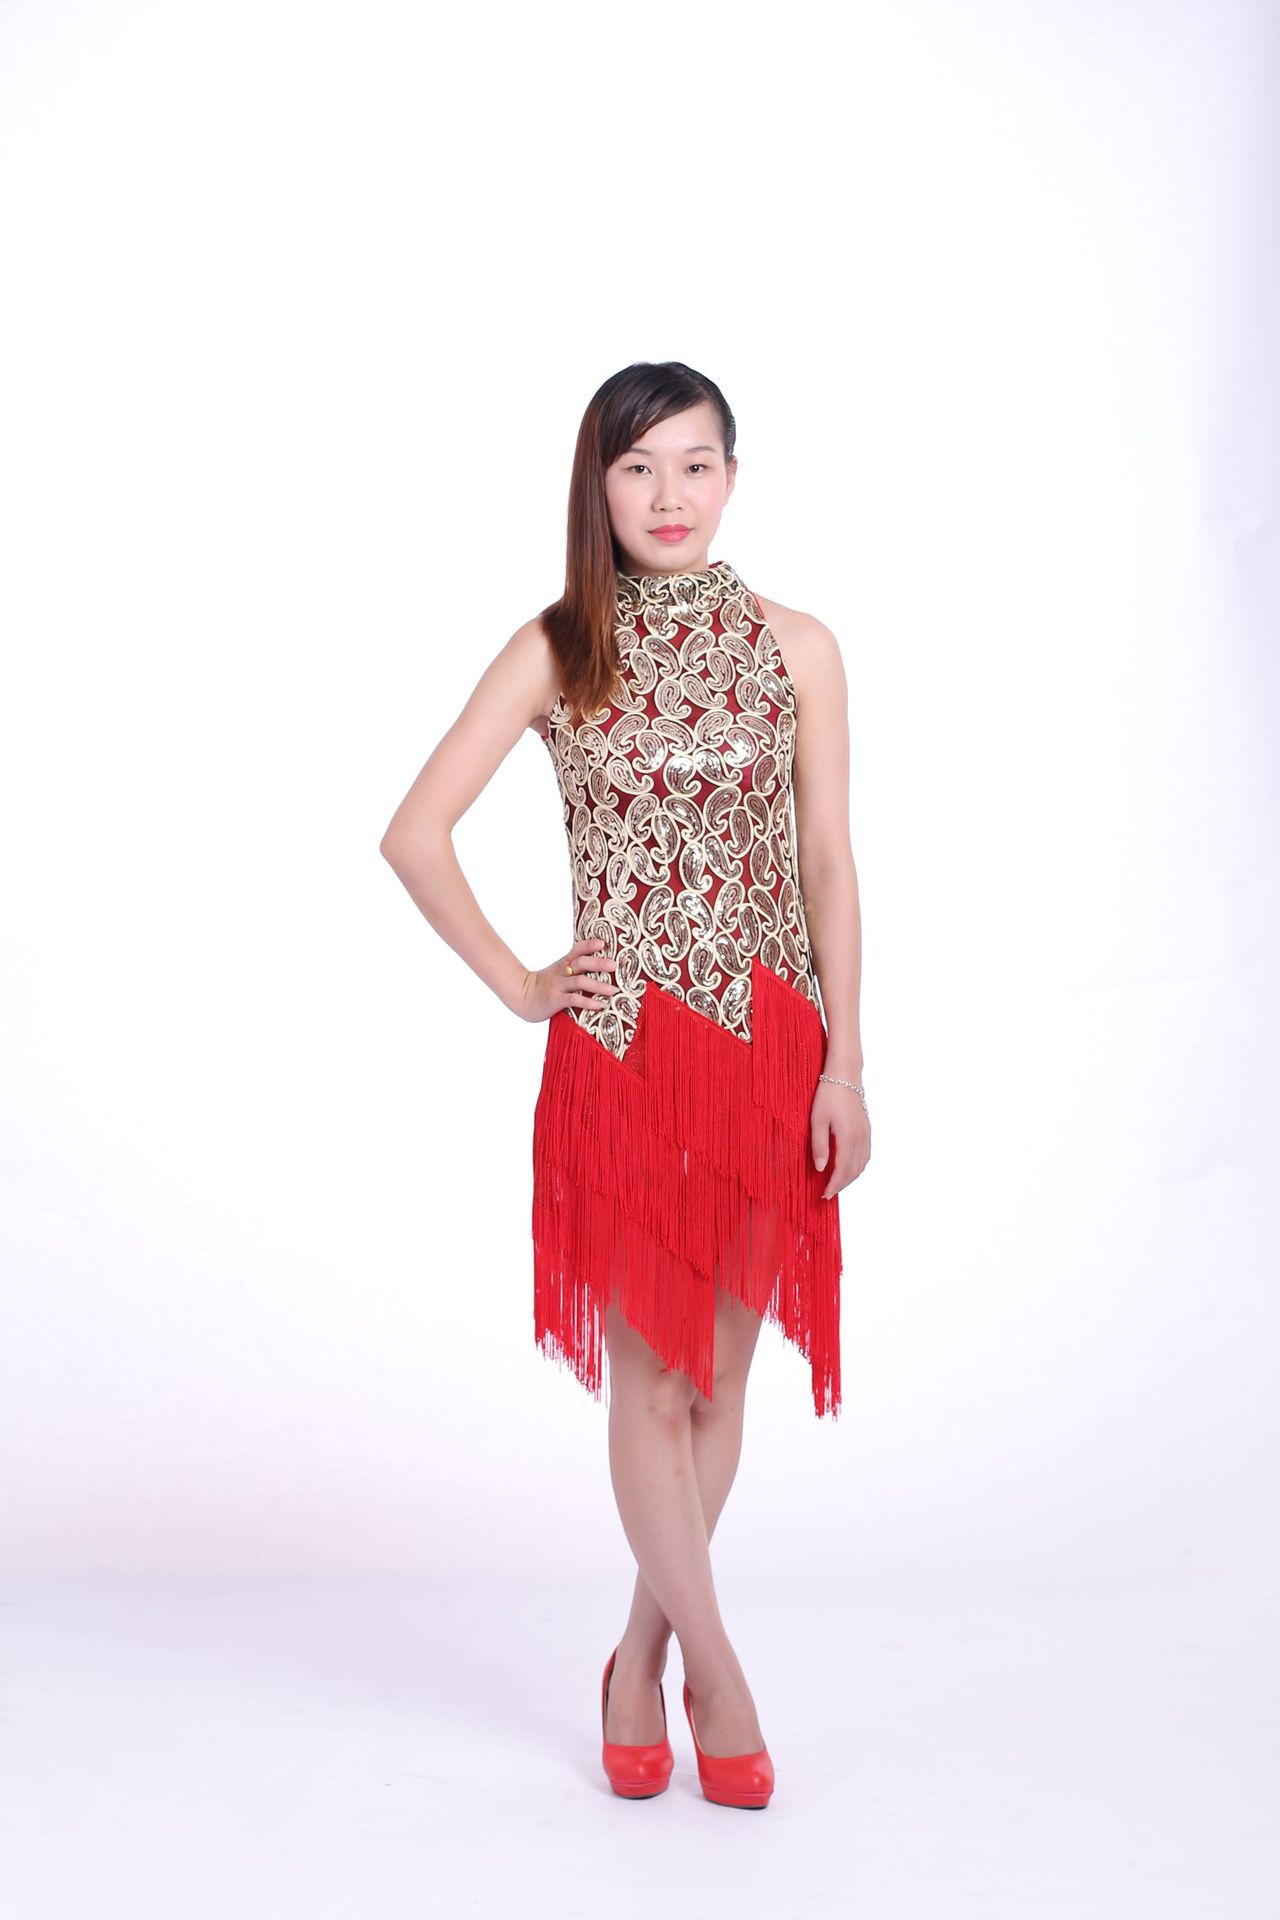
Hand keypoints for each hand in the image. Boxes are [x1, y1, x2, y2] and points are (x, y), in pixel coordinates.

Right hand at [516, 938, 619, 1022]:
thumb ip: (573, 969)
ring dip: (598, 985)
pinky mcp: (555, 1000)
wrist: (520, 996)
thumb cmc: (543, 985)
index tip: (603, 942)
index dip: (589, 945)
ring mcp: (558, 986)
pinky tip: (600, 1005)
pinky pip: (574, 1000)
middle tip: (614, 965)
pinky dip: (588, 1002)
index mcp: (563, 964)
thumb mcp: (557, 972)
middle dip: (598, 963)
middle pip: (581, 963)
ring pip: (580, 982)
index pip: (576, 950)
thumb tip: (599, 968)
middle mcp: (561, 972)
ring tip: (614, 989)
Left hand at [810, 1081, 869, 1199]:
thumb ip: (819, 1146)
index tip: (824, 1195)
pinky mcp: (867, 1129)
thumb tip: (821, 1169)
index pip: (842, 1170)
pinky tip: (849, 1167)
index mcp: (848, 1138)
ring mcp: (866, 1134)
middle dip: (842, 1185)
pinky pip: (866, 1155)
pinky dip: (858, 1166)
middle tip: (827, 1193)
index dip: (834, 1185)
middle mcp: (861, 1138)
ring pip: (862, 1164)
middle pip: (854, 1171)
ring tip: (837, 1183)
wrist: (845, 1075)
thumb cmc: (828, 1095)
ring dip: (851, 1177)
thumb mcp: (817, 1120)